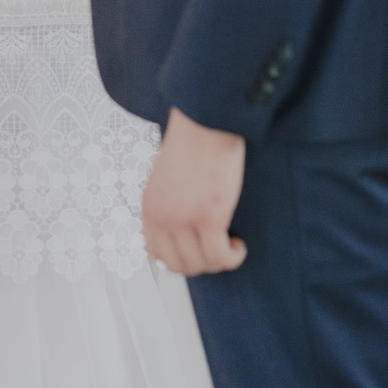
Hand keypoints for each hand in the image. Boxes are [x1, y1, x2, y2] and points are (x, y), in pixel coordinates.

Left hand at [140, 107, 246, 276]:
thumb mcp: (167, 180)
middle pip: (180, 265)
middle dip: (202, 263)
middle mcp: (162, 216)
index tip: (197, 250)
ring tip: (230, 242)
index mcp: (149, 206)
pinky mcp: (209, 216)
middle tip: (218, 247)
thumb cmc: (193, 144)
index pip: (156, 253)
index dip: (180, 258)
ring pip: (202, 264)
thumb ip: (168, 206)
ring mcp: (183, 218)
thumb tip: (182, 236)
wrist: (206, 122)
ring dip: (220, 260)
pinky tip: (238, 243)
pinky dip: (233, 257)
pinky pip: (221, 257)